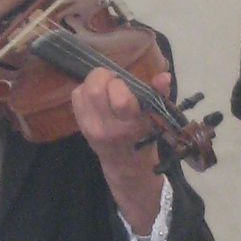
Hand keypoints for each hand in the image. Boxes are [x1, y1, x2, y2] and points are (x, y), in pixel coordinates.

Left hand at [71, 65, 170, 236]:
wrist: (125, 164)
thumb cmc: (144, 137)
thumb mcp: (156, 118)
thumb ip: (160, 94)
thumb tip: (165, 76)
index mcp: (130, 125)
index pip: (121, 100)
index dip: (120, 84)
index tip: (125, 84)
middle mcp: (108, 127)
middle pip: (95, 91)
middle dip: (103, 76)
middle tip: (112, 80)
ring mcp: (90, 127)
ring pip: (83, 91)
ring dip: (93, 82)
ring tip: (104, 86)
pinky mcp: (80, 125)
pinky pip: (76, 96)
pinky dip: (84, 89)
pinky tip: (96, 95)